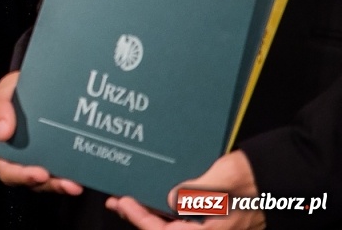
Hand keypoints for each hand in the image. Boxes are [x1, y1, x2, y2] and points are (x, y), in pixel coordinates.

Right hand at [0, 71, 83, 193]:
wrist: (44, 83)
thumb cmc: (19, 89)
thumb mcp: (4, 91)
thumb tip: (2, 132)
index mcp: (3, 144)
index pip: (7, 167)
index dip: (21, 175)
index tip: (40, 173)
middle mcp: (21, 157)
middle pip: (29, 180)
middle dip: (45, 183)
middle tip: (62, 182)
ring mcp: (42, 159)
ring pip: (49, 181)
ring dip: (61, 185)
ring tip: (74, 185)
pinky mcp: (60, 159)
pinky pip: (65, 174)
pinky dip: (73, 177)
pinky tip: (82, 178)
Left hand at [107, 151, 263, 228]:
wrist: (282, 175)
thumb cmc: (256, 177)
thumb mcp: (226, 179)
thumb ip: (199, 191)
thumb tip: (171, 199)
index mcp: (215, 229)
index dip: (143, 220)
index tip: (124, 203)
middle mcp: (210, 229)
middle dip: (139, 217)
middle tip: (117, 200)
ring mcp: (211, 222)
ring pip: (172, 222)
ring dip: (148, 212)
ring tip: (126, 198)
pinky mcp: (212, 213)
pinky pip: (182, 214)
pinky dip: (163, 205)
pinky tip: (152, 193)